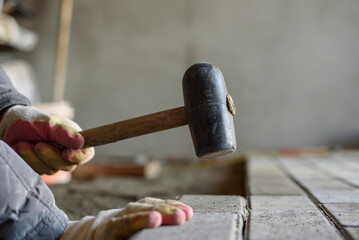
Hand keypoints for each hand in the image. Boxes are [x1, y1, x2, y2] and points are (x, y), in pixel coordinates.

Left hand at [0, 105, 94, 174]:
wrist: (7, 124)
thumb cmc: (30, 120)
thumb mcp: (47, 123)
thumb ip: (63, 133)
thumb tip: (81, 142)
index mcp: (73, 138)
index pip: (86, 153)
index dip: (79, 157)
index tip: (65, 153)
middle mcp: (66, 151)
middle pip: (68, 165)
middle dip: (51, 156)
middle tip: (38, 145)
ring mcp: (53, 160)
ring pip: (52, 170)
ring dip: (35, 158)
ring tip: (23, 144)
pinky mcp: (40, 166)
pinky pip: (38, 172)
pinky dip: (28, 161)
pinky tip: (21, 149)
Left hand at [61, 197, 193, 239]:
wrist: (94, 233)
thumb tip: (142, 236)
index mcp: (109, 228)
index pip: (125, 223)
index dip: (141, 220)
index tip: (155, 219)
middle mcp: (121, 214)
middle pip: (143, 210)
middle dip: (163, 212)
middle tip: (181, 217)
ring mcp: (131, 208)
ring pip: (151, 204)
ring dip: (171, 208)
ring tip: (187, 214)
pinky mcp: (140, 206)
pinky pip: (156, 203)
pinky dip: (171, 205)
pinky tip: (184, 210)